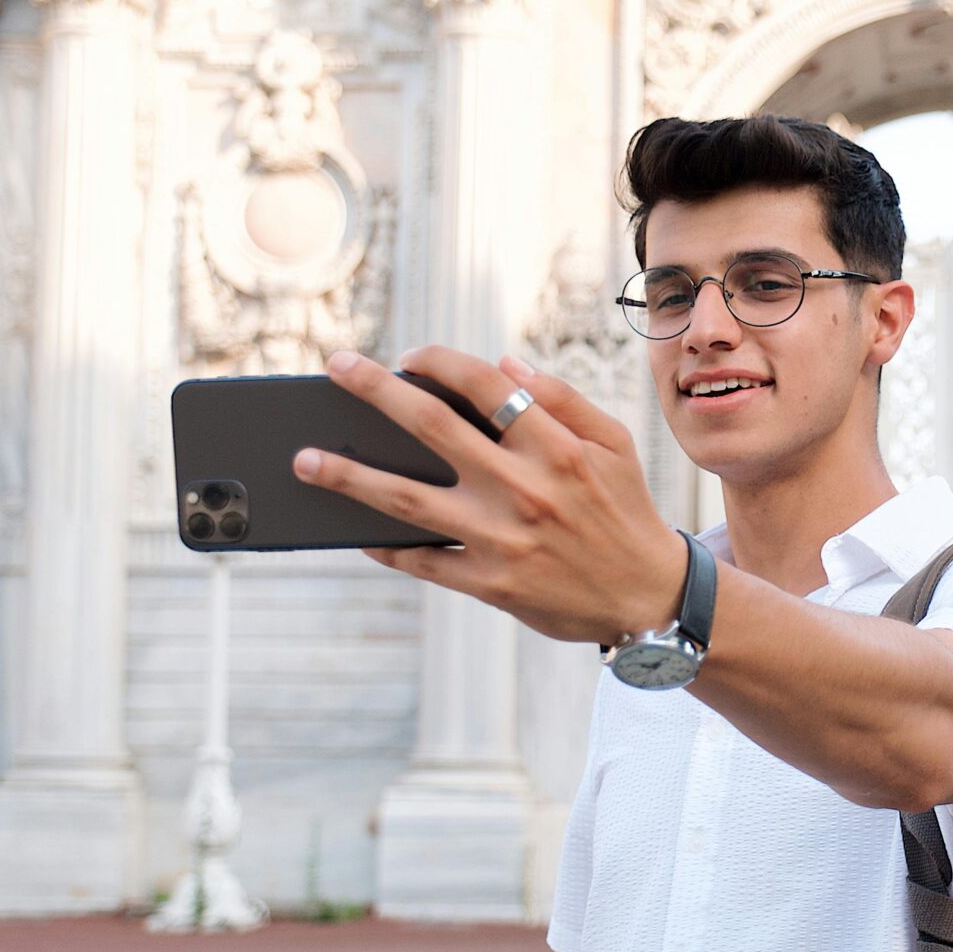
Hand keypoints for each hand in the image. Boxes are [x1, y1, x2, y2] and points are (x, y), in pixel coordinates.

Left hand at [293, 345, 688, 645]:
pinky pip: (423, 561)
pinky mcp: (490, 584)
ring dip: (348, 476)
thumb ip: (562, 399)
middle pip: (430, 428)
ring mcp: (501, 539)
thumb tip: (503, 365)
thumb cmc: (625, 510)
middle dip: (374, 391)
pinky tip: (355, 530)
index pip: (482, 385)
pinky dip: (385, 546)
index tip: (406, 355)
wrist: (647, 596)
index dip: (437, 362)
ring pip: (406, 499)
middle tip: (335, 367)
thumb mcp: (613, 444)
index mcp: (554, 446)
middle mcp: (522, 488)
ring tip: (304, 459)